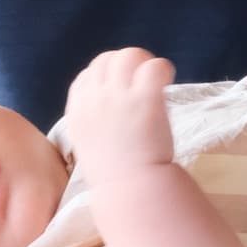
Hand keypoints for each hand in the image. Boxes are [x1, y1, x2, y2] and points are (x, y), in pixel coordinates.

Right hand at [64, 47, 175, 187]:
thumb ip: (94, 119)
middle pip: (107, 59)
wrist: (130, 190)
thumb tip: (110, 104)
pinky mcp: (144, 98)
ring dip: (144, 62)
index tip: (120, 86)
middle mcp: (94, 99)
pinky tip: (168, 80)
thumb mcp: (88, 143)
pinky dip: (163, 69)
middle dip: (125, 64)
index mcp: (77, 110)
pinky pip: (154, 66)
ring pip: (129, 55)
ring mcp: (119, 97)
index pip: (87, 75)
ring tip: (155, 80)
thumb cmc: (113, 175)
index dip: (105, 75)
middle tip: (142, 80)